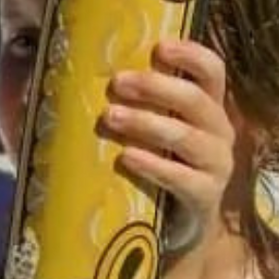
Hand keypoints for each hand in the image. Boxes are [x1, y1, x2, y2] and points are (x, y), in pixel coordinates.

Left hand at [98, 37, 235, 251]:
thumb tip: (60, 83)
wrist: (174, 231)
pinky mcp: (205, 199)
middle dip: (156, 87)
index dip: (191, 55)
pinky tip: (126, 157)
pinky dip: (153, 166)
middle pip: (196, 100)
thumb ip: (128, 106)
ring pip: (188, 137)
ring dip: (147, 123)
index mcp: (208, 109)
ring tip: (111, 117)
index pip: (213, 71)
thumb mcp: (147, 134)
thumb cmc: (155, 169)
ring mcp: (216, 166)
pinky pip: (183, 179)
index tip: (159, 46)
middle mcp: (219, 133)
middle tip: (117, 83)